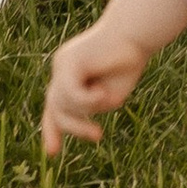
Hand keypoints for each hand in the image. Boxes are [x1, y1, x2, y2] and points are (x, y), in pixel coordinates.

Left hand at [42, 0, 186, 153]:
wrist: (134, 33)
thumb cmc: (127, 62)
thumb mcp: (109, 94)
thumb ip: (91, 107)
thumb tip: (77, 114)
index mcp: (70, 77)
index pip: (54, 107)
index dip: (52, 131)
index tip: (52, 154)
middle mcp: (62, 70)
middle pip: (55, 109)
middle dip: (72, 127)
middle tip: (98, 136)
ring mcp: (62, 64)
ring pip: (64, 104)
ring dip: (88, 109)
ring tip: (109, 96)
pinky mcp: (67, 62)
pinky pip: (72, 94)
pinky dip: (89, 99)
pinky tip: (102, 90)